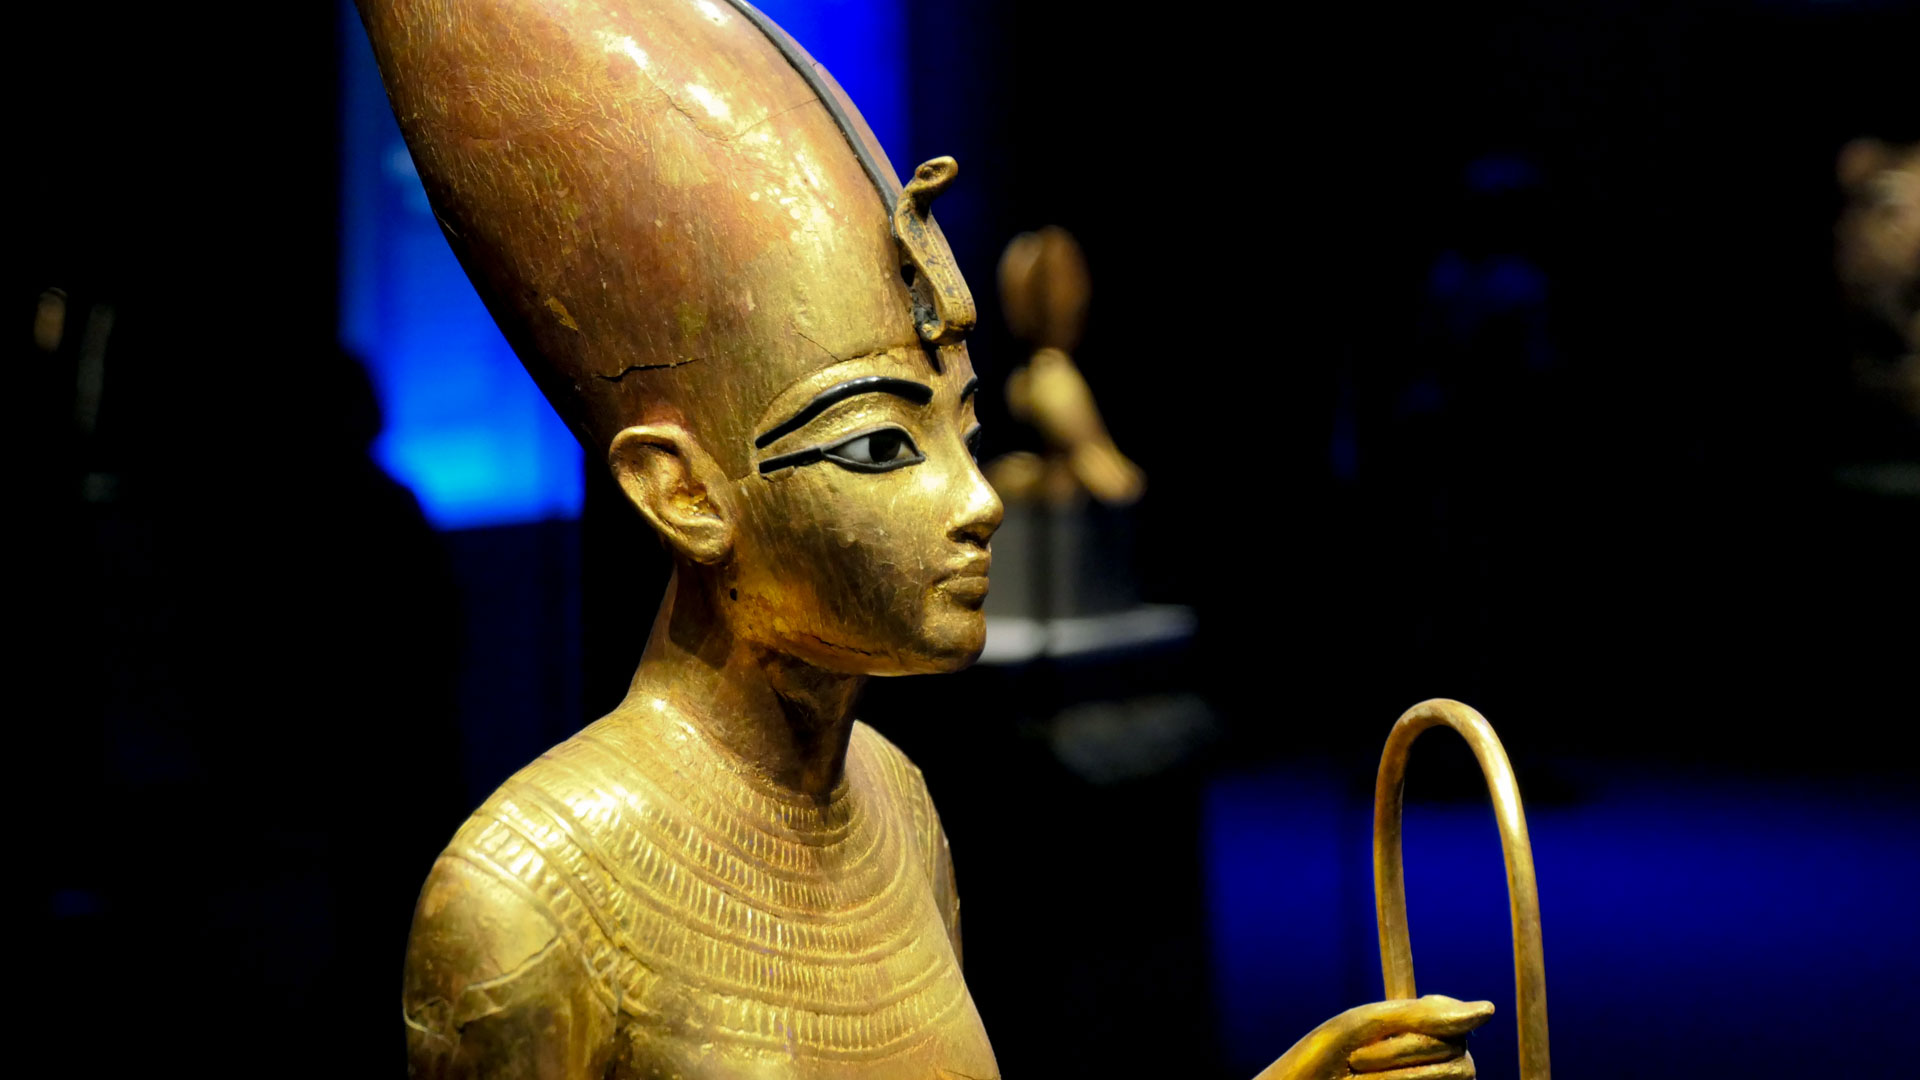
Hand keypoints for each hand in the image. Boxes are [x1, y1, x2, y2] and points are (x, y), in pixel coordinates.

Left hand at [1253, 994, 1494, 1079]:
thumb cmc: (1328, 1057)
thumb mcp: (1372, 1025)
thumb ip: (1427, 1017)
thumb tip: (1491, 1010)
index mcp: (1425, 1029)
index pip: (1455, 1021)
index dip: (1421, 1027)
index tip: (1377, 1033)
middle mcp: (1440, 1058)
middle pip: (1457, 1052)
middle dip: (1401, 1053)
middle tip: (1357, 1060)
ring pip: (1457, 1075)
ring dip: (1400, 1077)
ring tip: (1360, 1078)